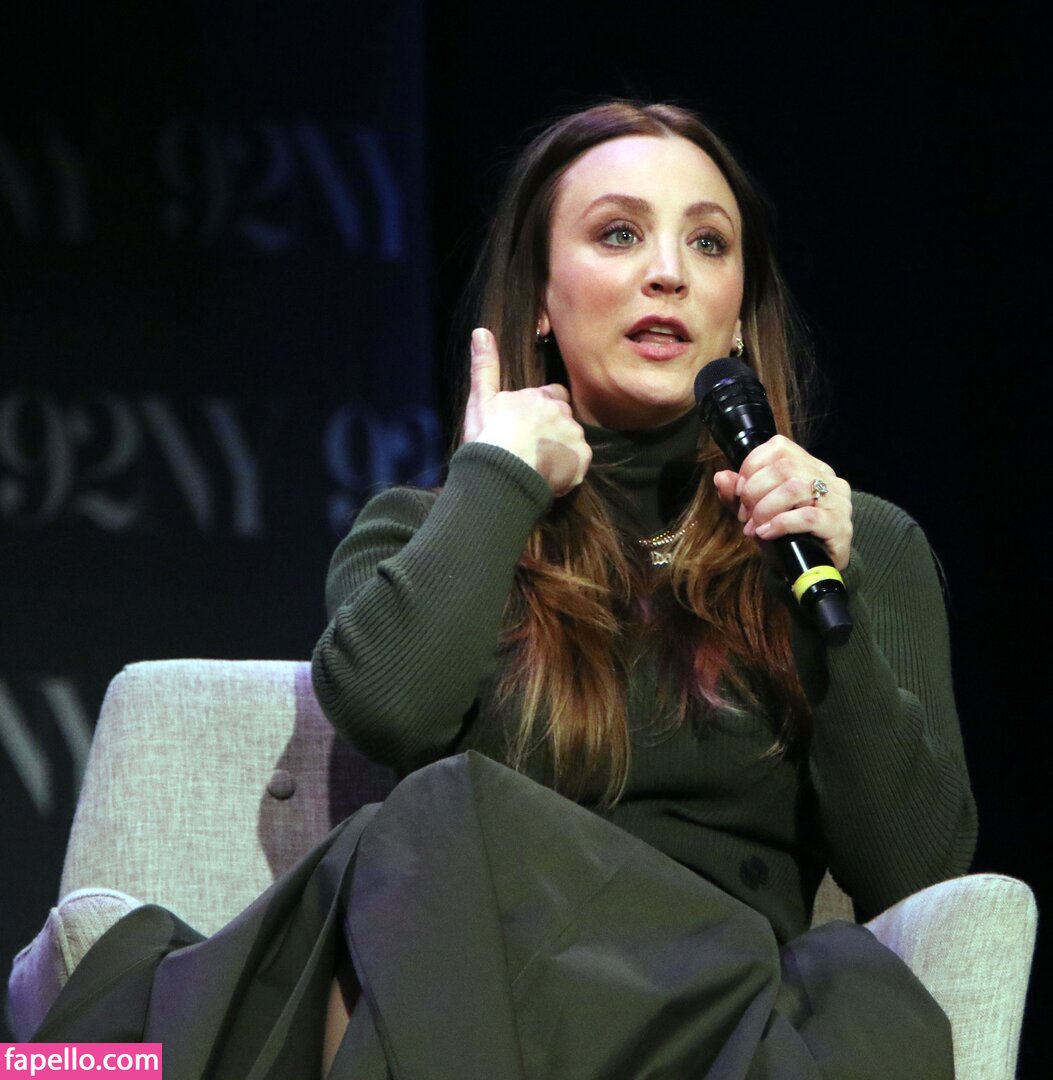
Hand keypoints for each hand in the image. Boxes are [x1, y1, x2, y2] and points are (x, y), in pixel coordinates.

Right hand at [463, 327, 590, 496]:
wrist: (500, 474)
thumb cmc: (488, 436)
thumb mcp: (481, 398)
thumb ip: (485, 366)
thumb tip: (480, 331)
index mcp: (542, 397)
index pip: (554, 395)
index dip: (544, 408)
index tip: (531, 422)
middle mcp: (563, 414)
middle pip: (565, 418)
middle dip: (554, 429)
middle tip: (533, 446)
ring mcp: (574, 437)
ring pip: (573, 441)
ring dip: (561, 450)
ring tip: (539, 464)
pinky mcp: (581, 461)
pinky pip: (579, 463)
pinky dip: (569, 470)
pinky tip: (549, 475)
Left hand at [713, 434, 852, 569]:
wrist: (812, 568)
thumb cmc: (786, 535)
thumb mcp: (756, 511)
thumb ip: (738, 495)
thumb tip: (721, 477)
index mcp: (808, 465)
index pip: (778, 447)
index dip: (752, 466)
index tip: (739, 492)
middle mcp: (826, 476)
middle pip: (784, 467)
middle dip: (754, 492)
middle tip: (745, 516)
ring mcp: (836, 500)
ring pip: (796, 488)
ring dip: (765, 508)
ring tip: (755, 527)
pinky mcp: (839, 525)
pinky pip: (808, 516)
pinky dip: (781, 524)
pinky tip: (767, 533)